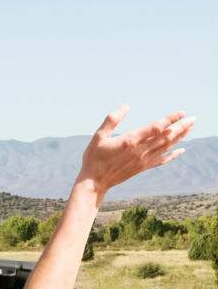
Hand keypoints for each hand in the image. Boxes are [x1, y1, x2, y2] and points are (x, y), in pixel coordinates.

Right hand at [77, 106, 195, 197]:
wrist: (95, 181)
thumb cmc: (94, 157)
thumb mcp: (98, 136)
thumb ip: (111, 120)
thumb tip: (125, 106)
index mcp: (130, 140)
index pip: (156, 127)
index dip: (171, 119)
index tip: (182, 113)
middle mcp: (140, 150)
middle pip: (167, 137)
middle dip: (182, 127)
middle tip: (194, 119)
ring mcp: (143, 160)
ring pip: (167, 147)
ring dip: (180, 137)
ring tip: (190, 128)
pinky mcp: (143, 168)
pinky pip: (162, 160)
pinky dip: (173, 155)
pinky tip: (181, 150)